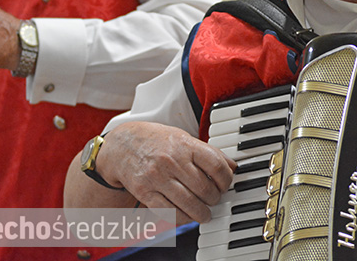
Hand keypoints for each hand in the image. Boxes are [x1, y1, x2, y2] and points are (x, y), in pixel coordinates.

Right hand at [98, 121, 236, 223]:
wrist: (124, 145)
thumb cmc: (158, 141)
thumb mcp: (185, 138)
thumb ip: (209, 153)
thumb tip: (232, 167)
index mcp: (186, 145)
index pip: (216, 166)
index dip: (226, 180)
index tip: (226, 185)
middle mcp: (172, 161)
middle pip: (204, 188)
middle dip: (214, 198)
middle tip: (214, 200)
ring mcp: (158, 177)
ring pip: (189, 203)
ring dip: (202, 213)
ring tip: (205, 213)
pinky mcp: (145, 192)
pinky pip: (169, 212)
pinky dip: (182, 218)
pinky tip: (187, 216)